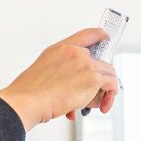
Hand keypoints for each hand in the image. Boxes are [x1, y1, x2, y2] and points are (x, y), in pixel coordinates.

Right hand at [0, 27, 120, 129]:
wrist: (28, 100)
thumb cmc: (29, 93)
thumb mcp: (42, 71)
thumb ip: (60, 71)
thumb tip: (71, 86)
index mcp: (61, 48)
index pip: (86, 35)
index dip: (99, 35)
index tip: (106, 37)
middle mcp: (75, 52)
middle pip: (100, 59)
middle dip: (100, 78)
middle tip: (97, 92)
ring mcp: (85, 64)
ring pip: (109, 72)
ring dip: (106, 89)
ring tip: (98, 104)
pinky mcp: (93, 78)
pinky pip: (111, 84)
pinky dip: (110, 96)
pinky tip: (104, 105)